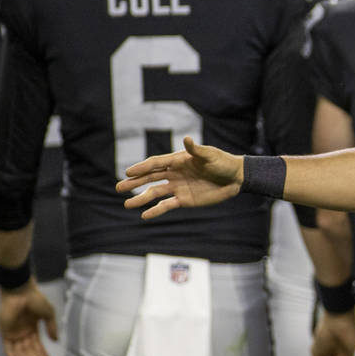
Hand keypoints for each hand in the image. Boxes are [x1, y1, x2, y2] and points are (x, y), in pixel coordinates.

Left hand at [0, 279, 56, 355]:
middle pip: (30, 352)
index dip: (43, 355)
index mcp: (32, 329)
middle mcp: (22, 333)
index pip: (37, 346)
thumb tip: (56, 340)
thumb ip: (51, 327)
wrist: (21, 292)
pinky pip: (9, 350)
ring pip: (21, 353)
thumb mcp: (48, 314)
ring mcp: (14, 334)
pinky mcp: (5, 334)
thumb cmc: (35, 299)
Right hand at [117, 137, 242, 219]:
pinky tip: (144, 215)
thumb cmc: (222, 162)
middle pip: (150, 178)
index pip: (156, 164)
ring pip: (155, 193)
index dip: (142, 168)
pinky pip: (167, 205)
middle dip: (135, 182)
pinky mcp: (184, 200)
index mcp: (178, 160)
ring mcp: (178, 187)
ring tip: (127, 204)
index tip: (128, 172)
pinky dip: (156, 210)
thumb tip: (187, 139)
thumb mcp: (210, 155)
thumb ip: (197, 150)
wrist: (235, 178)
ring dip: (141, 198)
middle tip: (119, 187)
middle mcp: (174, 173)